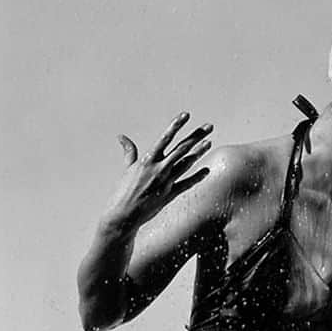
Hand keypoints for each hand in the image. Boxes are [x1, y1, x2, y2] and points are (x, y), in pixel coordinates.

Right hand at [101, 112, 212, 233]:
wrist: (123, 215)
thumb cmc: (122, 192)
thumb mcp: (127, 169)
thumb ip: (129, 152)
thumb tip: (121, 137)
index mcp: (147, 160)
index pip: (165, 138)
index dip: (176, 125)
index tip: (186, 115)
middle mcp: (158, 169)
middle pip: (182, 148)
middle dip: (196, 136)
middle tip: (210, 126)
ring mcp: (165, 182)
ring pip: (186, 164)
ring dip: (199, 152)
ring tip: (209, 142)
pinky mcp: (169, 195)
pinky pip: (186, 184)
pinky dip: (196, 177)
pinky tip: (206, 170)